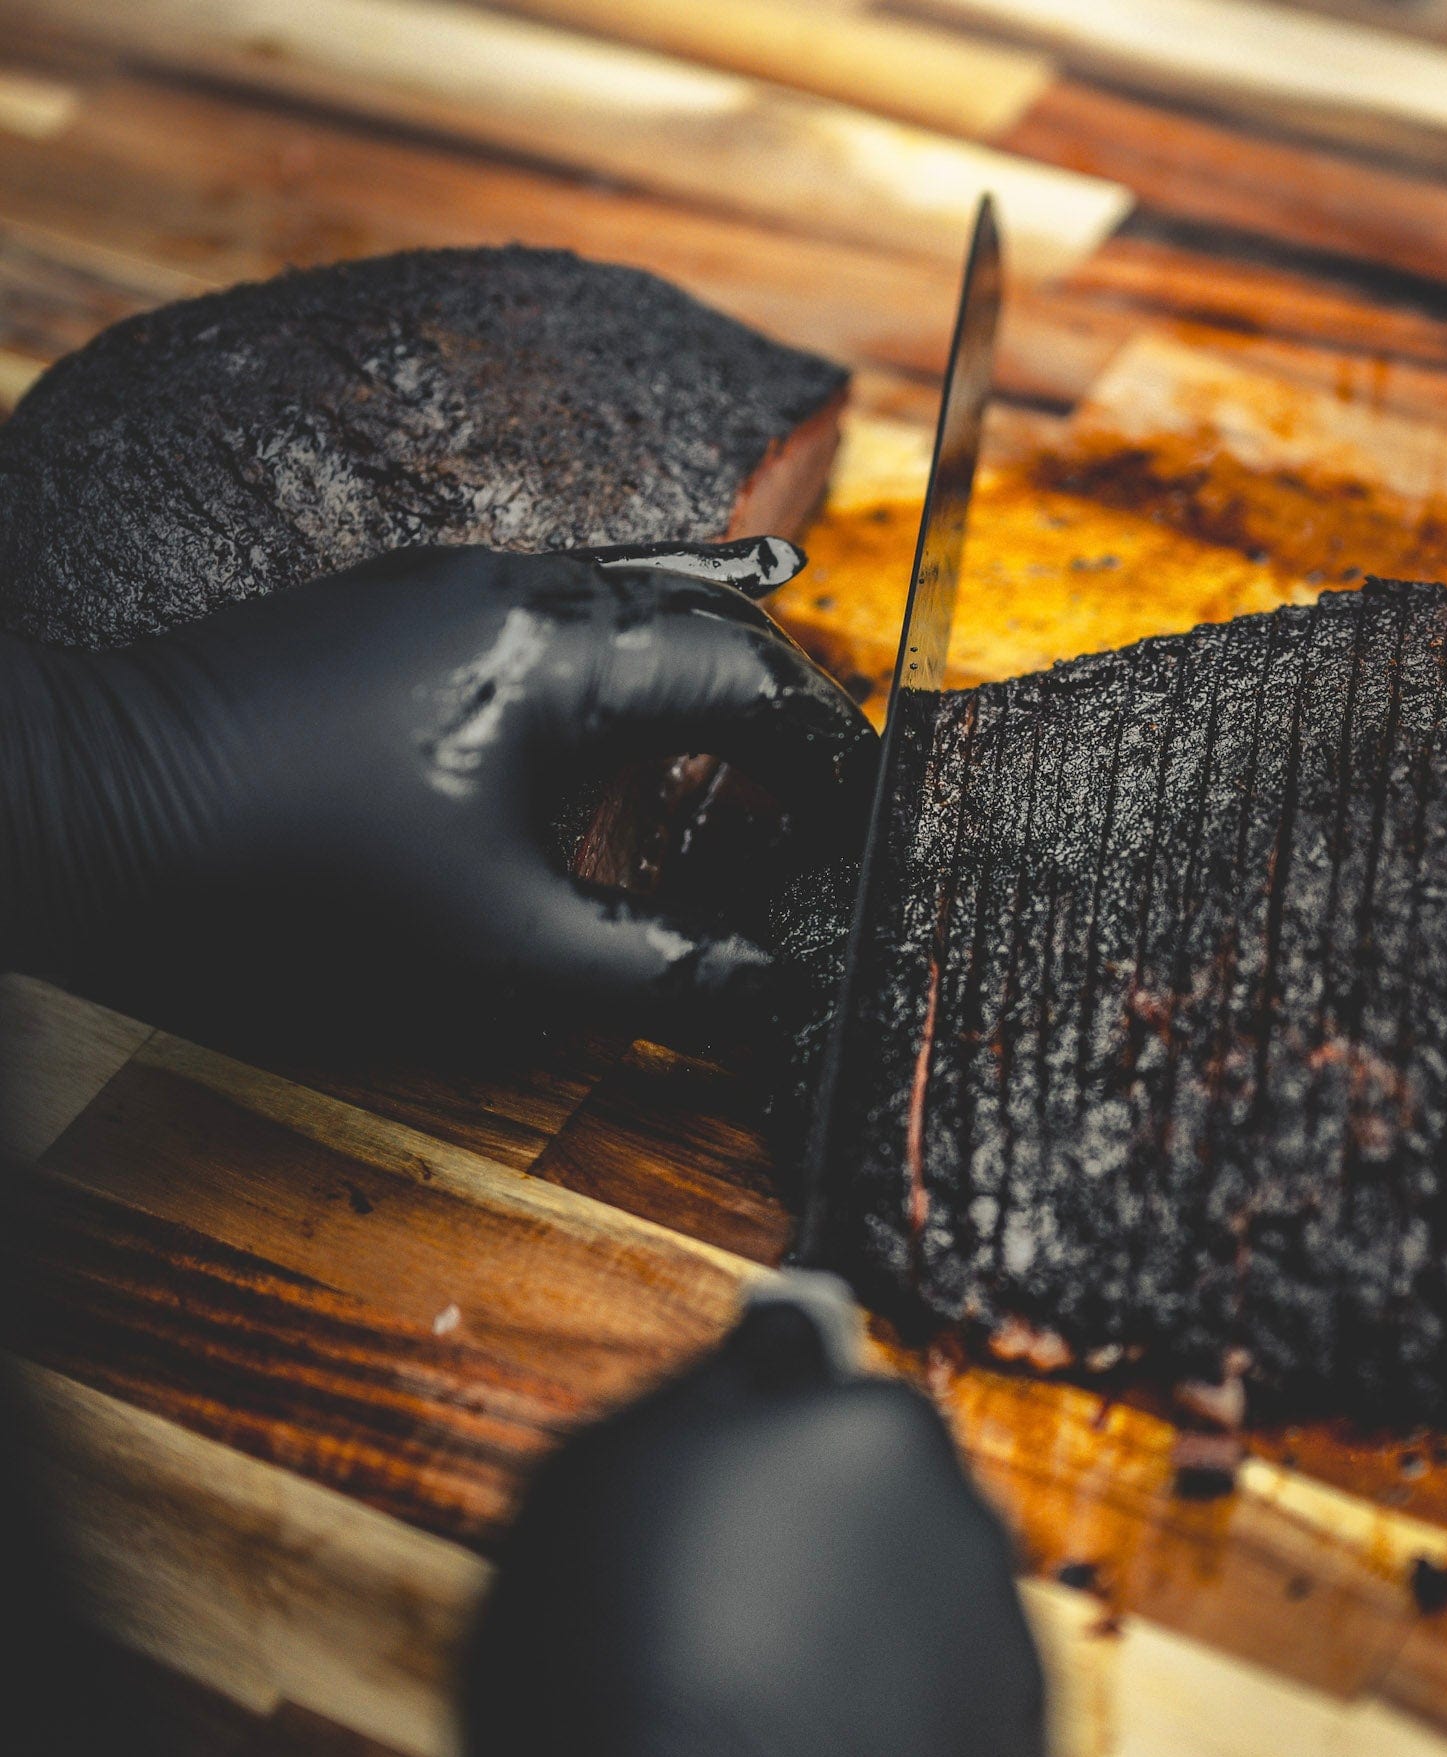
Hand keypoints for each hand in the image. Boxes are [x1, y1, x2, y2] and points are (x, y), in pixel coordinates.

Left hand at [0, 544, 874, 1040]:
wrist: (88, 800)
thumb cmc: (295, 874)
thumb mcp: (501, 950)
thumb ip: (653, 968)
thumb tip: (767, 983)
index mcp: (564, 651)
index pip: (749, 680)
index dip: (822, 749)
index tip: (857, 812)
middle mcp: (518, 585)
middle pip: (703, 613)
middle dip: (776, 693)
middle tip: (816, 778)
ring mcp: (447, 582)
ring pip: (624, 590)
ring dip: (698, 652)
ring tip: (749, 710)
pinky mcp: (393, 604)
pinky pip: (549, 599)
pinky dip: (616, 640)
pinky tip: (612, 682)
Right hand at [457, 1276, 1057, 1756]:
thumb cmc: (615, 1672)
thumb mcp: (609, 1468)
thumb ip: (717, 1383)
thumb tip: (777, 1339)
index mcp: (882, 1440)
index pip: (837, 1406)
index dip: (761, 1459)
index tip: (711, 1512)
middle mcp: (973, 1538)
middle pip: (891, 1524)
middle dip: (819, 1560)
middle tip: (713, 1631)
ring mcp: (1007, 1679)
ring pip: (925, 1641)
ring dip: (859, 1665)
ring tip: (747, 1733)